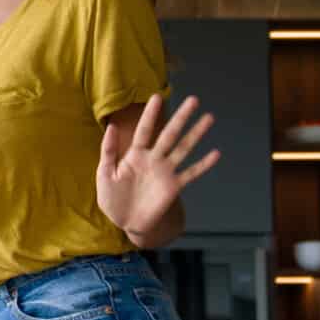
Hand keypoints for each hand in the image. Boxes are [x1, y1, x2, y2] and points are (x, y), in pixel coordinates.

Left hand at [97, 94, 219, 240]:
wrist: (126, 222)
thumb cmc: (113, 199)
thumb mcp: (104, 175)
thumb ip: (108, 152)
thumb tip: (111, 126)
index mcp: (135, 155)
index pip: (144, 130)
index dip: (150, 115)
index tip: (157, 97)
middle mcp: (153, 159)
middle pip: (169, 134)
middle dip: (181, 117)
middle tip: (194, 99)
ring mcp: (165, 172)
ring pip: (183, 148)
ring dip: (196, 134)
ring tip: (209, 117)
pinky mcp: (173, 186)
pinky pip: (190, 173)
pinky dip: (203, 164)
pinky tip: (215, 153)